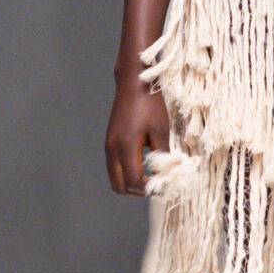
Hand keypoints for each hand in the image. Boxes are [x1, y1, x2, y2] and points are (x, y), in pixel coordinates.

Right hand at [105, 79, 170, 195]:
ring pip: (115, 177)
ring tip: (150, 178)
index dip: (149, 188)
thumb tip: (165, 174)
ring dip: (130, 183)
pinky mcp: (110, 141)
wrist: (133, 81)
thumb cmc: (149, 103)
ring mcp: (109, 146)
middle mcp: (112, 149)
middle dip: (137, 191)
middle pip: (118, 186)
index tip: (164, 185)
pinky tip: (142, 165)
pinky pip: (114, 167)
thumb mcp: (160, 129)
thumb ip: (161, 154)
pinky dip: (126, 172)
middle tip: (156, 186)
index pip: (134, 181)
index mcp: (125, 146)